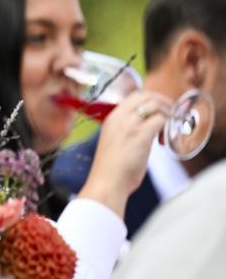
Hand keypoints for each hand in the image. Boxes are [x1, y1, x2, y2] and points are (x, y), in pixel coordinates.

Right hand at [79, 90, 170, 218]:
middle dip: (163, 101)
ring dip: (167, 113)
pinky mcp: (141, 135)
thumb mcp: (114, 143)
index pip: (134, 97)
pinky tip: (165, 139)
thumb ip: (127, 133)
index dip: (151, 100)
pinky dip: (168, 126)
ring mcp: (129, 125)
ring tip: (169, 127)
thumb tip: (147, 132)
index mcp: (111, 118)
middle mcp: (119, 117)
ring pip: (155, 105)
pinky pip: (161, 120)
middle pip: (146, 95)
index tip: (159, 111)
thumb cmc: (111, 169)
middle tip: (171, 115)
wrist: (106, 182)